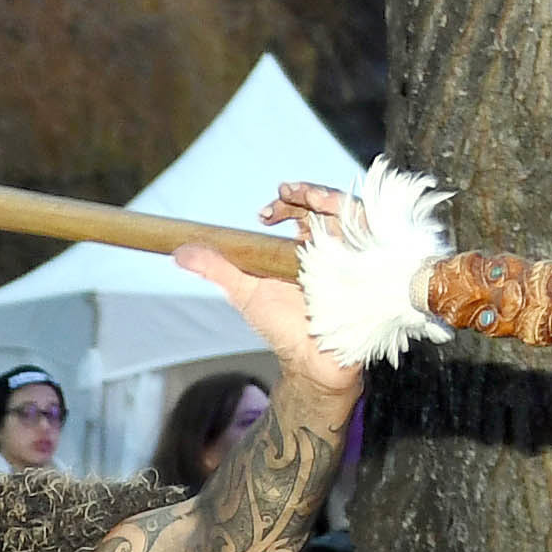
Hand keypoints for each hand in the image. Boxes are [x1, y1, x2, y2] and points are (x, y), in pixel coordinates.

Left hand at [170, 183, 364, 396]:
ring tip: (311, 196)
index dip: (288, 202)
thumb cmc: (282, 327)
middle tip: (288, 190)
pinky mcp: (367, 271)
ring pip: (354, 213)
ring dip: (333, 199)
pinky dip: (359, 223)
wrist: (310, 361)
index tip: (263, 213)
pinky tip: (338, 221)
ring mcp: (352, 257)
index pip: (303, 211)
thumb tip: (178, 252)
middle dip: (310, 192)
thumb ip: (216, 269)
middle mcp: (332, 248)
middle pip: (329, 205)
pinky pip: (373, 238)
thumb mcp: (245, 292)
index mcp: (306, 248)